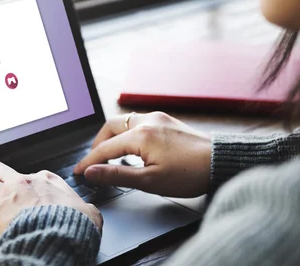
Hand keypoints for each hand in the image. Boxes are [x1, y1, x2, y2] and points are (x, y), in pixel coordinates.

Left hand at [0, 161, 102, 237]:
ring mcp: (5, 197)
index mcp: (46, 180)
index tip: (24, 194)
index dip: (25, 184)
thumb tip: (90, 214)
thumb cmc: (75, 225)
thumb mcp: (89, 212)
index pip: (31, 174)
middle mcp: (23, 183)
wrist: (62, 236)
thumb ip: (86, 208)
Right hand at [73, 112, 211, 197]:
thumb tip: (92, 172)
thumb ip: (117, 175)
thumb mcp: (149, 181)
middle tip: (94, 162)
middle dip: (98, 144)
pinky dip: (127, 134)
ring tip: (111, 157)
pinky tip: (132, 149)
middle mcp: (147, 121)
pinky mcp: (166, 121)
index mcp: (141, 135)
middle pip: (110, 126)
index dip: (89, 161)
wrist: (221, 162)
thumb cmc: (190, 174)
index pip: (105, 148)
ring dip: (113, 137)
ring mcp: (158, 118)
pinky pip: (138, 122)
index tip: (78, 172)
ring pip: (124, 122)